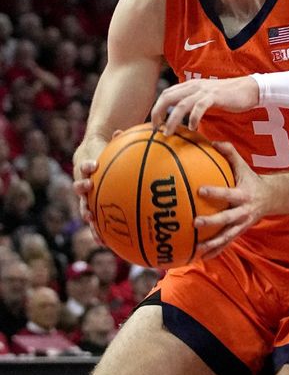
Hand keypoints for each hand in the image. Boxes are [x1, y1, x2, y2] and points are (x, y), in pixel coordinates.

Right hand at [72, 130, 122, 244]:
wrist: (89, 161)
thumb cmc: (103, 152)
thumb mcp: (107, 145)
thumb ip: (116, 141)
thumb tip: (122, 130)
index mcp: (85, 168)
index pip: (84, 165)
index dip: (87, 165)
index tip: (92, 165)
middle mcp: (83, 184)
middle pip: (80, 188)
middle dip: (84, 189)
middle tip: (89, 187)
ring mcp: (85, 198)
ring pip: (85, 208)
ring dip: (89, 215)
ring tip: (94, 223)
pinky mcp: (91, 209)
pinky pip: (95, 222)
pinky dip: (98, 232)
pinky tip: (105, 244)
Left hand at [151, 76, 259, 135]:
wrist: (247, 89)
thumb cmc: (227, 97)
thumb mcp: (206, 98)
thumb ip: (193, 104)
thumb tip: (181, 120)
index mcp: (189, 86)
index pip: (166, 93)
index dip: (157, 107)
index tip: (154, 123)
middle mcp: (193, 86)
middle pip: (167, 97)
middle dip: (158, 112)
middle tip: (155, 129)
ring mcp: (204, 90)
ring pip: (181, 104)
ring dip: (172, 120)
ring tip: (168, 133)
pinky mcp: (214, 96)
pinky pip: (199, 107)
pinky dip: (193, 118)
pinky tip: (192, 128)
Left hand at [194, 142, 269, 258]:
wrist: (270, 198)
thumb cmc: (250, 179)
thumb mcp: (243, 165)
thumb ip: (229, 153)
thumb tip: (212, 142)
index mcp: (243, 194)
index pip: (228, 194)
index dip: (215, 193)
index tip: (200, 190)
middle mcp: (243, 212)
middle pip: (227, 219)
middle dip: (211, 222)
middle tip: (195, 222)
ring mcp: (241, 224)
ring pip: (226, 236)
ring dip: (212, 244)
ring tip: (197, 249)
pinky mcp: (239, 232)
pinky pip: (226, 243)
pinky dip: (214, 251)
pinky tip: (199, 257)